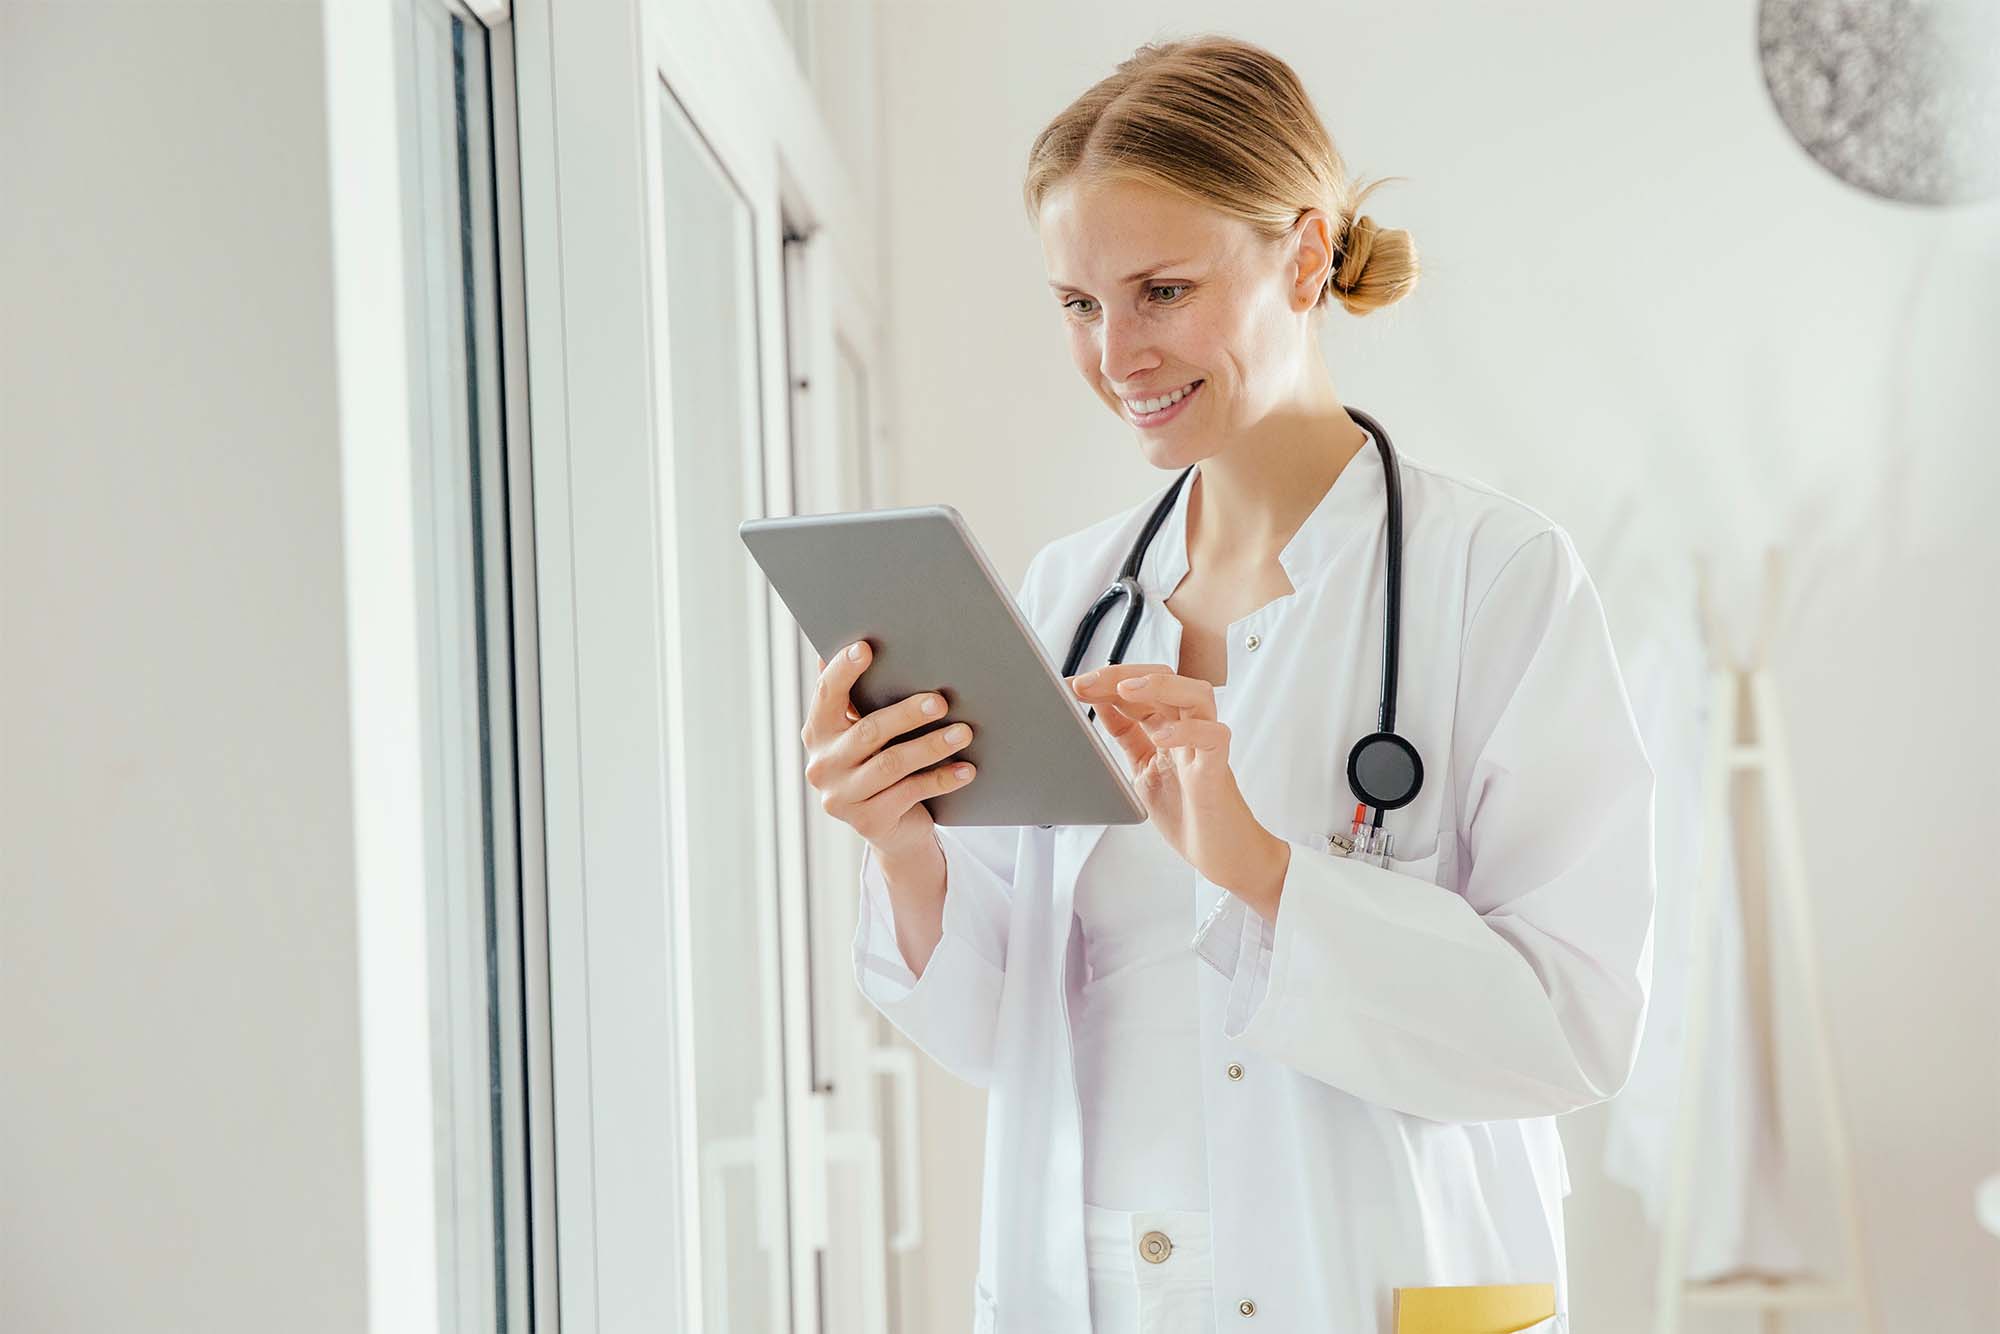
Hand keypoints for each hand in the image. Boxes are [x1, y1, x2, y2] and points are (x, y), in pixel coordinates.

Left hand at [1068, 664, 1284, 903]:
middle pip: (1166, 680)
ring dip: (1160, 687)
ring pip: (1197, 695)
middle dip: (1123, 675)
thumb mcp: (1143, 768)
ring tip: (1125, 689)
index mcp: (1169, 728)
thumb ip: (1127, 736)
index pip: (1141, 689)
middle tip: (1088, 682)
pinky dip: (1188, 731)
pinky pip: (1214, 738)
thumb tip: (1100, 705)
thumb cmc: (1189, 813)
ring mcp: (1205, 748)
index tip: (1073, 684)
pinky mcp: (1217, 771)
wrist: (1223, 853)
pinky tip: (1160, 736)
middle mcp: (1189, 731)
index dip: (1106, 681)